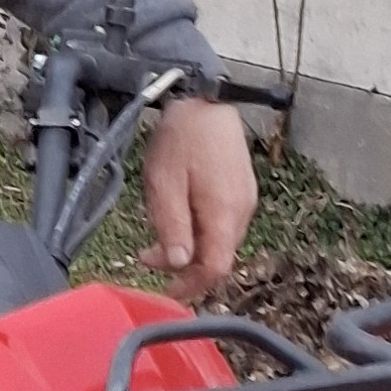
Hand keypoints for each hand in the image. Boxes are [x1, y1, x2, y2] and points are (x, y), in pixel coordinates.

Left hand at [141, 93, 257, 299]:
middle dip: (183, 265)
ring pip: (217, 241)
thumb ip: (172, 225)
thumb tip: (180, 264)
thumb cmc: (181, 137)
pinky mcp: (240, 191)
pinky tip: (176, 213)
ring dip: (188, 246)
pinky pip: (220, 223)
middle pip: (217, 257)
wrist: (206, 99)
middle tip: (146, 255)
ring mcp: (244, 201)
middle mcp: (241, 211)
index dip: (193, 286)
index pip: (217, 268)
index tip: (166, 291)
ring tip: (156, 230)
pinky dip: (197, 229)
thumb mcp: (164, 183)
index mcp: (224, 212)